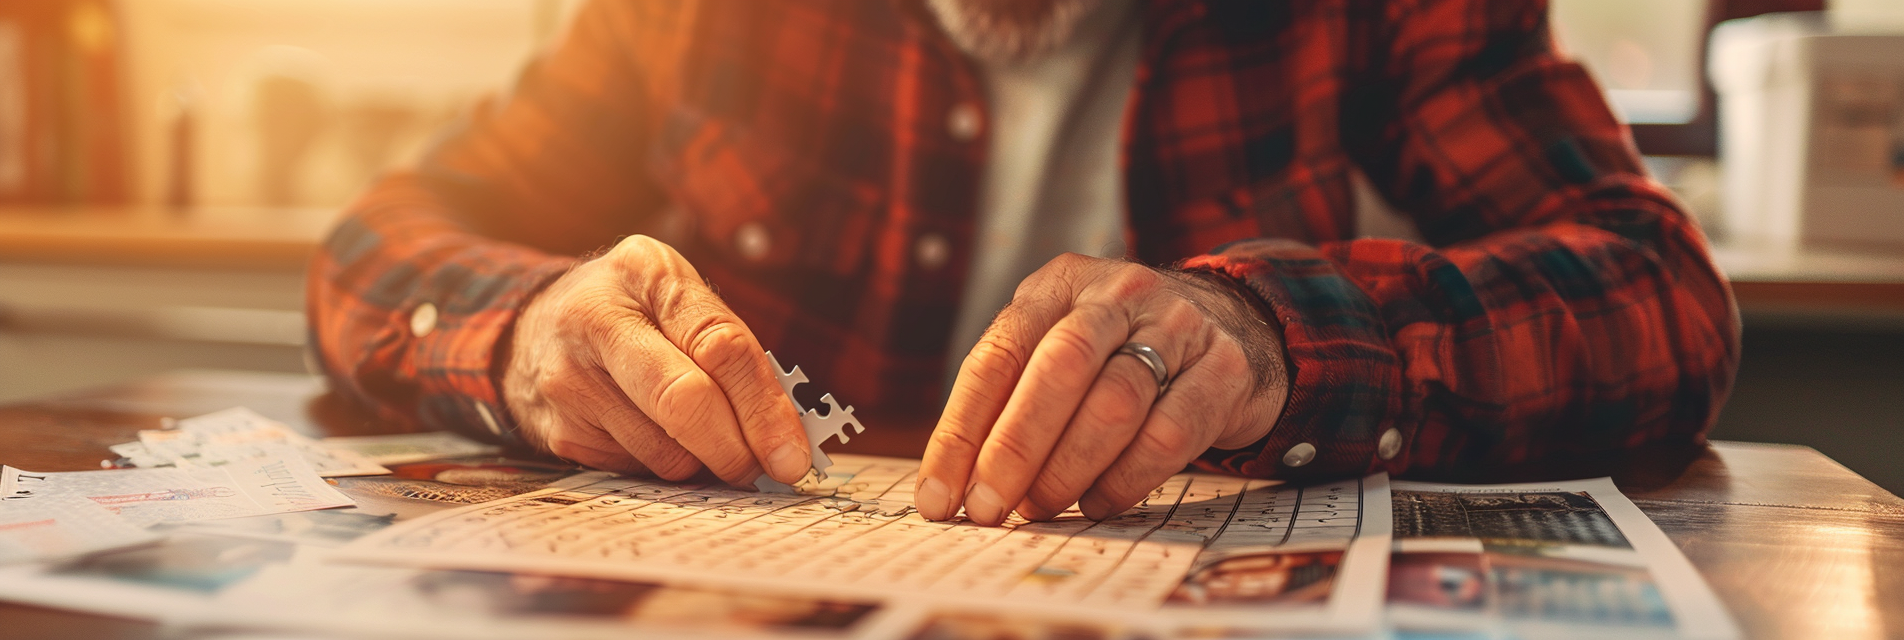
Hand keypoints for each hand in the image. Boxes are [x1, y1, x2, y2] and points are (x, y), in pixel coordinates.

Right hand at [501, 235, 809, 485]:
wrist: (534, 330)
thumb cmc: (634, 313)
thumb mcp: (679, 297)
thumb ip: (729, 348)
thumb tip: (784, 435)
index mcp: (644, 271)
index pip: (719, 346)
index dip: (763, 407)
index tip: (792, 454)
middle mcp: (596, 319)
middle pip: (684, 401)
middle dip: (737, 449)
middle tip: (765, 470)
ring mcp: (568, 379)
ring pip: (664, 450)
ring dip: (702, 461)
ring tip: (707, 441)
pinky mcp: (557, 429)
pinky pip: (636, 469)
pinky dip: (664, 465)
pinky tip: (657, 437)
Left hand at [918, 253, 1288, 523]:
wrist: (1236, 323)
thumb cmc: (1122, 350)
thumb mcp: (1062, 344)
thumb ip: (1012, 394)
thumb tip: (954, 482)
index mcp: (1061, 285)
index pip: (998, 354)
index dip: (961, 430)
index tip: (938, 495)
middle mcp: (1119, 294)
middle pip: (1058, 368)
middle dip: (1014, 448)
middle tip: (988, 507)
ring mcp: (1179, 325)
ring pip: (1114, 403)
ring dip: (1066, 470)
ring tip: (1040, 508)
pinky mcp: (1224, 369)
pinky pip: (1169, 434)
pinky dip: (1124, 479)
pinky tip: (1097, 501)